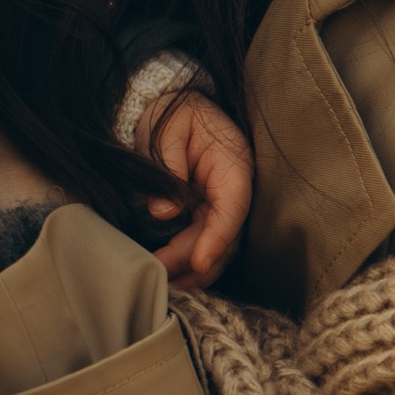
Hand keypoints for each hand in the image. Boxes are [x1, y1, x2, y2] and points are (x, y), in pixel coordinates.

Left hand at [142, 89, 253, 285]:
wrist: (167, 108)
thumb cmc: (171, 115)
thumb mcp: (167, 129)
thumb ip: (167, 167)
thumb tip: (164, 211)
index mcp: (233, 165)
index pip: (233, 208)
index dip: (218, 238)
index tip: (199, 262)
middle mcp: (233, 191)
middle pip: (223, 236)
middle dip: (193, 261)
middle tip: (161, 277)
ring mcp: (220, 206)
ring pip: (215, 248)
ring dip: (192, 270)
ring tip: (164, 286)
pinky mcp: (204, 216)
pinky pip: (202, 244)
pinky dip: (187, 263)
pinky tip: (169, 278)